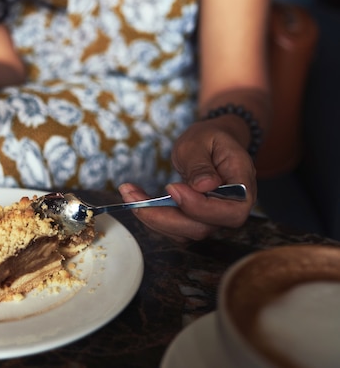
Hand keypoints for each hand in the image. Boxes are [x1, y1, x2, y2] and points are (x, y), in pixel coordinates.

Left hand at [118, 118, 256, 240]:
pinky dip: (151, 215)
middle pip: (203, 228)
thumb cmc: (208, 138)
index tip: (172, 188)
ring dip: (152, 217)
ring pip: (184, 233)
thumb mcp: (201, 140)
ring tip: (129, 192)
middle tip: (135, 195)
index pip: (232, 211)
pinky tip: (135, 196)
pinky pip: (172, 228)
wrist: (209, 143)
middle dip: (164, 216)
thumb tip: (204, 185)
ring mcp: (212, 217)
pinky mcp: (193, 220)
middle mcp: (230, 207)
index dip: (201, 207)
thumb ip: (200, 163)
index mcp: (242, 184)